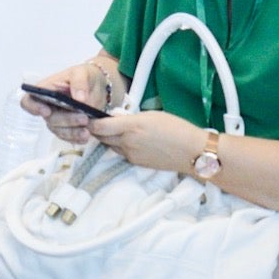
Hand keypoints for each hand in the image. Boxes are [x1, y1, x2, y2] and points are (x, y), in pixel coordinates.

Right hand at [22, 61, 112, 143]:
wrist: (99, 86)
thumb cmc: (85, 76)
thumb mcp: (82, 72)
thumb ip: (79, 82)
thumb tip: (79, 98)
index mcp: (46, 90)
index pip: (29, 101)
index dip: (33, 108)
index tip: (47, 111)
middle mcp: (48, 106)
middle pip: (49, 118)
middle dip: (66, 120)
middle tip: (83, 118)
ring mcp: (58, 119)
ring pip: (59, 130)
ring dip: (73, 132)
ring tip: (87, 130)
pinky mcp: (68, 128)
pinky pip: (68, 137)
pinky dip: (77, 138)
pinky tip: (86, 136)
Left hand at [87, 111, 206, 175]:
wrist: (191, 151)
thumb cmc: (176, 128)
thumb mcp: (152, 115)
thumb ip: (130, 117)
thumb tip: (115, 118)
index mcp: (132, 126)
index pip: (100, 127)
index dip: (91, 122)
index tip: (87, 116)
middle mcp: (128, 142)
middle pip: (102, 138)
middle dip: (97, 130)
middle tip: (95, 122)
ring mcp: (131, 155)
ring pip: (110, 146)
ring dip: (108, 139)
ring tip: (111, 130)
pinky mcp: (136, 164)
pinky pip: (121, 153)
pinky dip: (119, 146)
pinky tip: (128, 140)